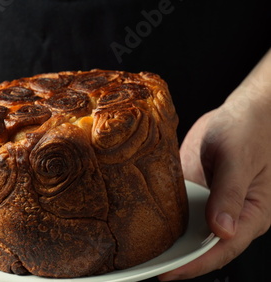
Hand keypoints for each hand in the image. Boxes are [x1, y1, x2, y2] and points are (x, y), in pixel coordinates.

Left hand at [158, 92, 270, 279]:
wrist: (240, 112)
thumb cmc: (249, 132)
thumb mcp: (239, 160)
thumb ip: (230, 195)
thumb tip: (222, 231)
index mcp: (251, 215)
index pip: (222, 250)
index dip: (195, 264)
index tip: (168, 273)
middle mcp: (230, 217)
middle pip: (202, 248)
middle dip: (176, 261)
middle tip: (144, 268)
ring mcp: (210, 207)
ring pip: (188, 235)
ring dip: (166, 245)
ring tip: (138, 255)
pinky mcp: (195, 196)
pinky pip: (179, 214)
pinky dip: (162, 222)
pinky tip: (140, 226)